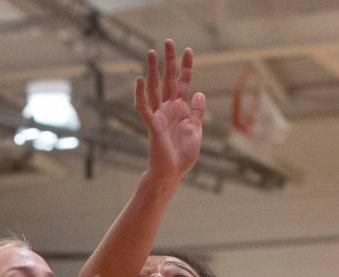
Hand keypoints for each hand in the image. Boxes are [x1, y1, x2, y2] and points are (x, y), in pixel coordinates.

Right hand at [136, 38, 205, 184]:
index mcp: (180, 109)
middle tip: (168, 41)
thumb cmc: (183, 155)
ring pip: (154, 88)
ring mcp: (159, 115)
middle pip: (167, 80)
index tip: (188, 50)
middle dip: (169, 61)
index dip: (186, 67)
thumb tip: (199, 93)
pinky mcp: (153, 125)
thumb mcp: (196, 131)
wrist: (173, 172)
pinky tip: (139, 79)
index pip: (183, 83)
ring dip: (153, 71)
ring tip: (151, 52)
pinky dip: (140, 94)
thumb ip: (197, 113)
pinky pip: (144, 107)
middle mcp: (168, 108)